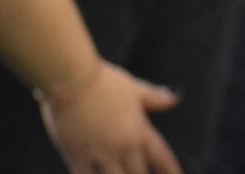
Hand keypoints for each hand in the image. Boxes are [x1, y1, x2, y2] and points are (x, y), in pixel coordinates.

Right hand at [39, 61, 180, 173]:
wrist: (70, 80)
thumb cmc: (105, 81)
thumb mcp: (134, 89)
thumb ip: (155, 98)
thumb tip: (174, 99)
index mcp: (140, 131)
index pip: (162, 158)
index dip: (171, 170)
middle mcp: (123, 147)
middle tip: (141, 172)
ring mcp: (99, 154)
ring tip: (121, 173)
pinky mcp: (76, 157)